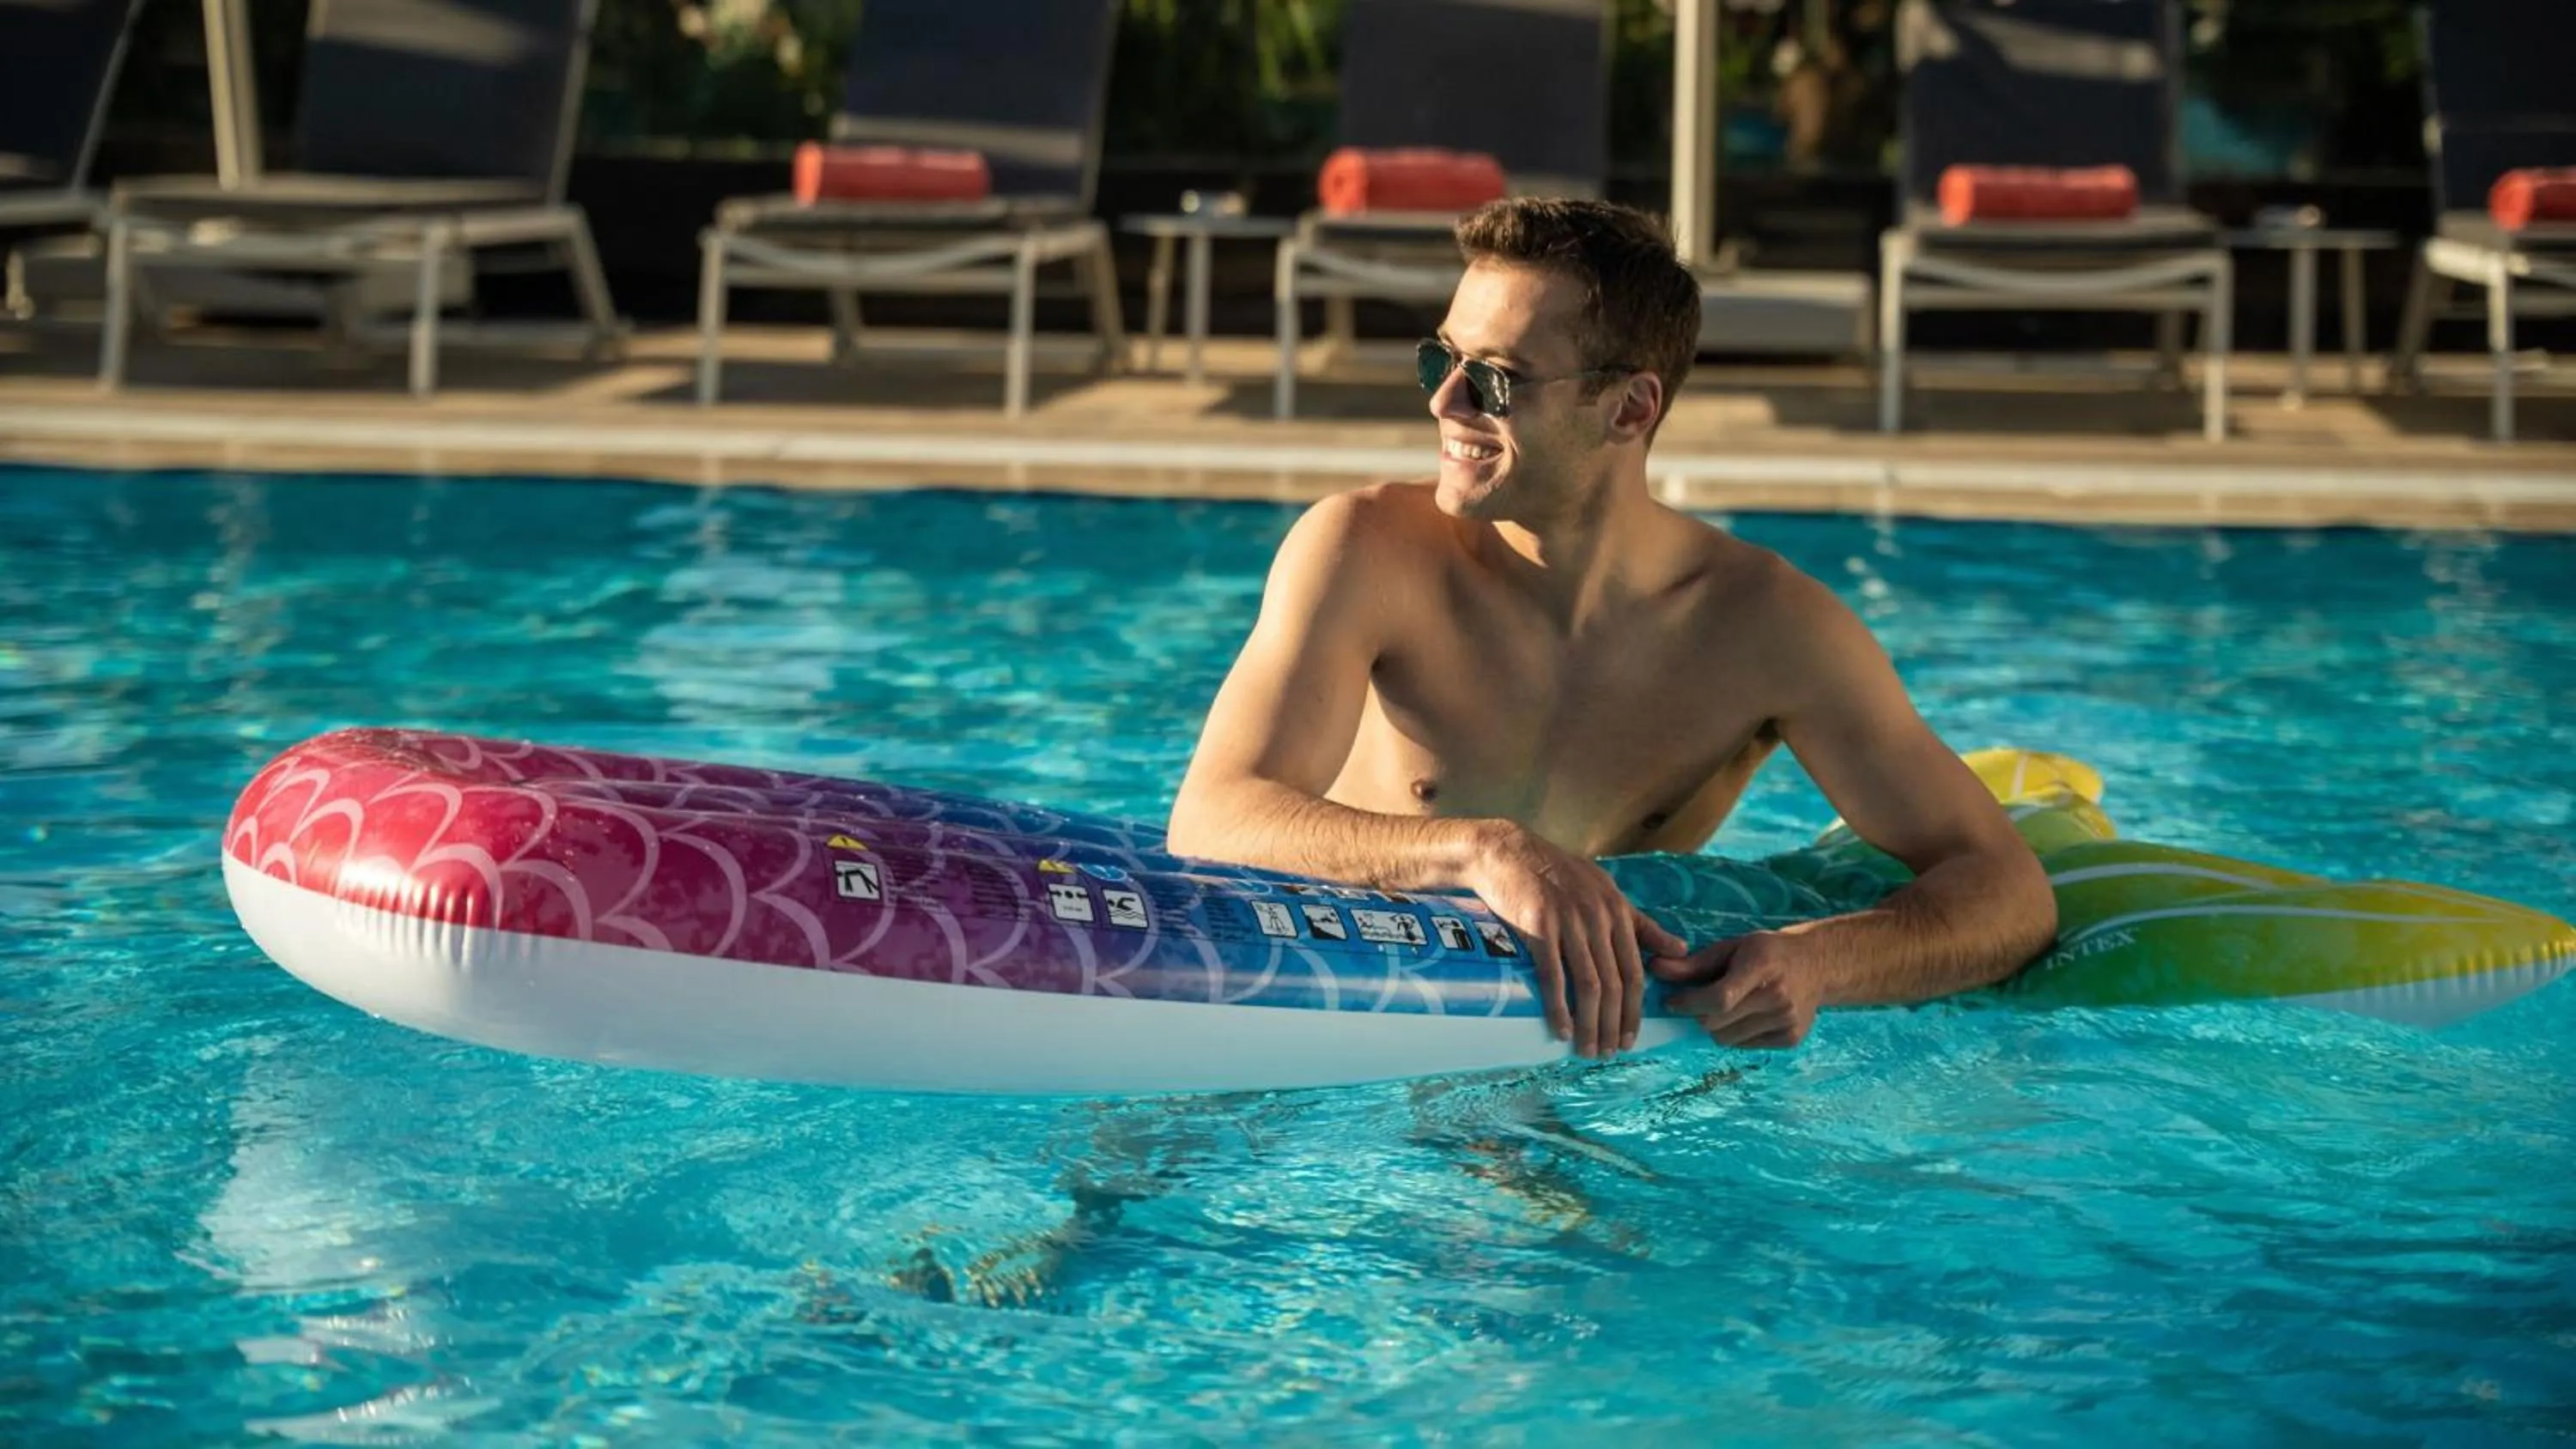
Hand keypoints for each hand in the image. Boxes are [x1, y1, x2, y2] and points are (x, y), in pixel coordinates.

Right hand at [1466, 822, 1689, 1057]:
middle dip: (1613, 1024)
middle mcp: (1598, 918)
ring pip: (1589, 984)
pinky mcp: (1539, 926)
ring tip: (1587, 1050)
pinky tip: (1561, 1029)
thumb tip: (1680, 949)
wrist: (1507, 853)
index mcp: (1618, 912)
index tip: (1630, 1039)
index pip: (1634, 972)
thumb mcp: (1606, 891)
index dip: (1634, 1010)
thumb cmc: (1557, 873)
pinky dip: (1559, 1007)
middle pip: (1615, 984)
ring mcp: (1569, 922)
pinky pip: (1554, 975)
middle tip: (1608, 1053)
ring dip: (1590, 1023)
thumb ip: (1641, 924)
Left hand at [1651, 931, 1821, 1048]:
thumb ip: (1694, 963)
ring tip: (1725, 1007)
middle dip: (1698, 1015)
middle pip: (1718, 1023)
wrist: (1817, 965)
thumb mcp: (1732, 947)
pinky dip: (1736, 1034)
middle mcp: (1777, 997)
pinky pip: (1745, 1046)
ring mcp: (1787, 1021)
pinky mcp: (1791, 1039)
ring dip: (1716, 1027)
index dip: (1689, 1003)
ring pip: (1728, 1039)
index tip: (1672, 1001)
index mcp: (1761, 967)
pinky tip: (1746, 1015)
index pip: (1719, 998)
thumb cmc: (1767, 952)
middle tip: (1698, 1002)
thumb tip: (1656, 969)